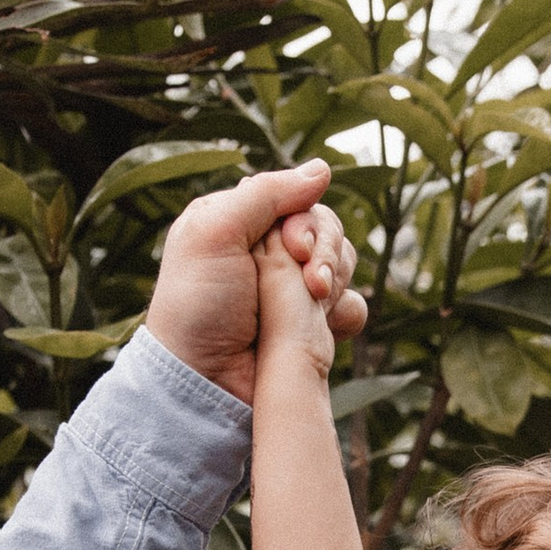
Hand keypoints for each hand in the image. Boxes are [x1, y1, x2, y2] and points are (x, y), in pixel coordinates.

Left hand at [142, 164, 366, 405]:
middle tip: (308, 283)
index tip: (293, 246)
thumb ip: (265, 194)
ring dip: (334, 281)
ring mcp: (293, 288)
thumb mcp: (214, 233)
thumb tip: (324, 169)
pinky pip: (353, 305)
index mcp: (240, 220)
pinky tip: (322, 325)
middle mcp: (269, 250)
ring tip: (312, 306)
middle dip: (324, 252)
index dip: (306, 220)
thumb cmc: (197, 306)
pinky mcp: (313, 325)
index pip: (297, 198)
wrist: (205, 380)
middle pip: (327, 227)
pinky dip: (344, 312)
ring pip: (344, 263)